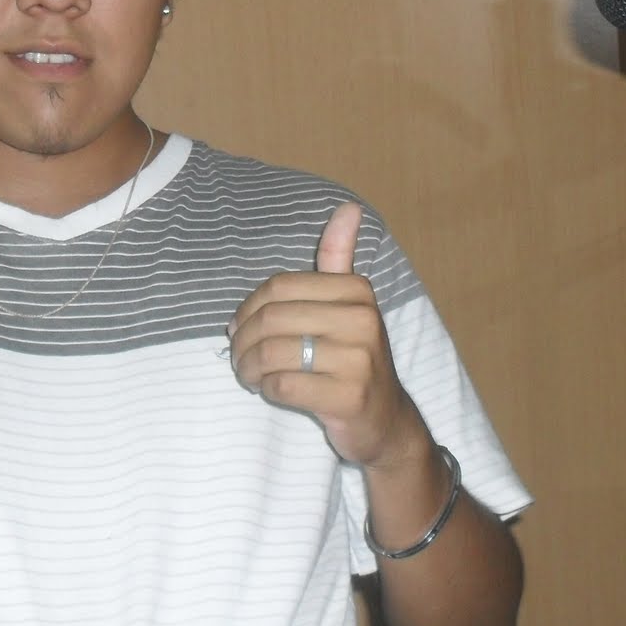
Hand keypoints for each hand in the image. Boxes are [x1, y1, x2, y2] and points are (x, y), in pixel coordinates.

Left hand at [227, 201, 427, 467]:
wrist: (386, 418)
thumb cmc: (354, 356)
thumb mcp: (350, 302)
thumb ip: (340, 255)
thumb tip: (348, 207)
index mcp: (357, 290)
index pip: (278, 286)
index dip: (248, 308)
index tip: (240, 327)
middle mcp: (362, 320)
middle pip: (271, 320)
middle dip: (242, 342)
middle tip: (239, 358)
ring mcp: (359, 360)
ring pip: (272, 354)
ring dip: (249, 368)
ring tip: (250, 374)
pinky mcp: (349, 397)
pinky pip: (284, 386)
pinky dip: (268, 389)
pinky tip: (272, 390)